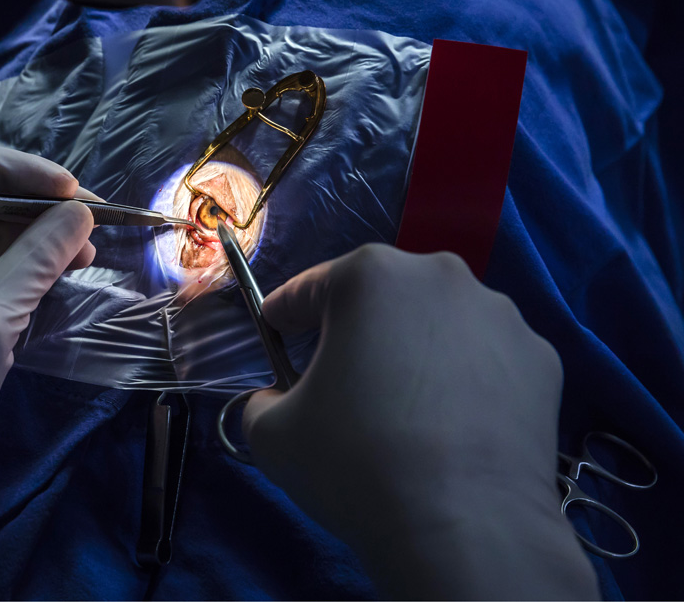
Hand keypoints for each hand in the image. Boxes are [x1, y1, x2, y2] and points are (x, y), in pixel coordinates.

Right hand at [242, 244, 597, 599]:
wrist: (464, 530)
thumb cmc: (354, 464)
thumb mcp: (270, 435)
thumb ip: (263, 401)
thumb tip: (276, 401)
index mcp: (369, 275)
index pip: (310, 288)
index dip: (284, 314)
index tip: (276, 332)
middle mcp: (441, 276)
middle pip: (381, 299)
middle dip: (356, 331)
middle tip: (339, 380)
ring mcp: (501, 316)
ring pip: (439, 325)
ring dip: (415, 352)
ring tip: (406, 411)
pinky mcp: (543, 361)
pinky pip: (486, 361)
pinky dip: (467, 382)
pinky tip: (454, 428)